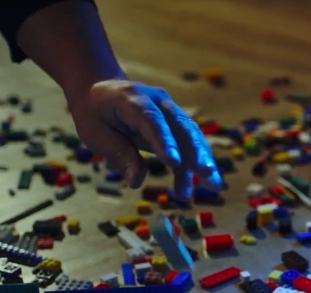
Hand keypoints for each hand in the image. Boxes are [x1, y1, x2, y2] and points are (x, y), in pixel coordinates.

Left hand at [68, 79, 221, 197]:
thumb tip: (137, 181)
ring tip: (215, 185)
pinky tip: (203, 182)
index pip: (151, 119)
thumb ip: (118, 154)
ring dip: (203, 160)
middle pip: (180, 125)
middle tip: (206, 174)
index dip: (164, 141)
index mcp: (132, 99)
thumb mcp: (96, 134)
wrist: (103, 89)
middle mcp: (157, 101)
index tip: (174, 163)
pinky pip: (189, 141)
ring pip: (191, 134)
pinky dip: (197, 162)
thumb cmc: (95, 114)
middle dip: (195, 152)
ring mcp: (169, 109)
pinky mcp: (175, 121)